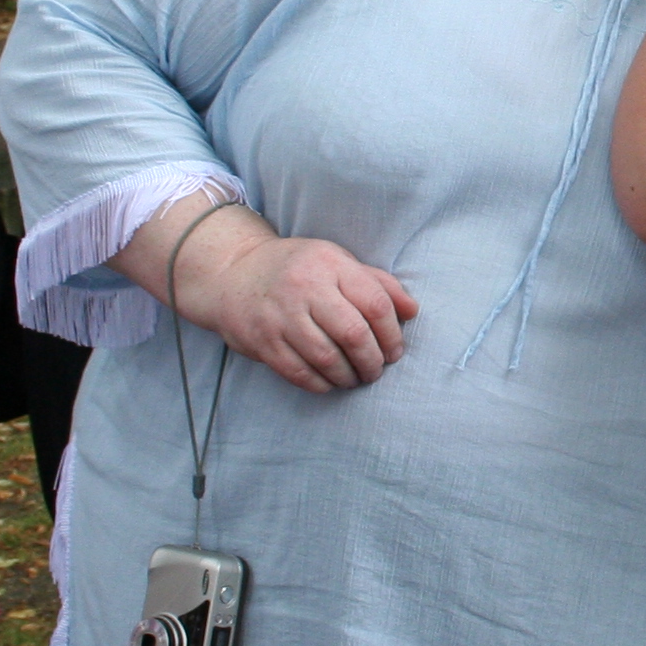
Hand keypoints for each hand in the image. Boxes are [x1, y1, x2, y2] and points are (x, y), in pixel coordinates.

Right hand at [176, 229, 419, 394]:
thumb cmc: (297, 268)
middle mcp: (305, 287)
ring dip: (349, 376)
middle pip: (353, 334)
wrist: (232, 272)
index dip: (392, 333)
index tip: (395, 350)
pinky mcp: (262, 340)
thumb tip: (412, 311)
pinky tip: (330, 382)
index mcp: (330, 264)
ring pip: (327, 357)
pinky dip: (321, 384)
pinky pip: (299, 372)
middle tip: (377, 370)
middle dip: (373, 360)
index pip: (375, 302)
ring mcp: (280, 315)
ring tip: (355, 378)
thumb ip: (377, 283)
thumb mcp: (337, 261)